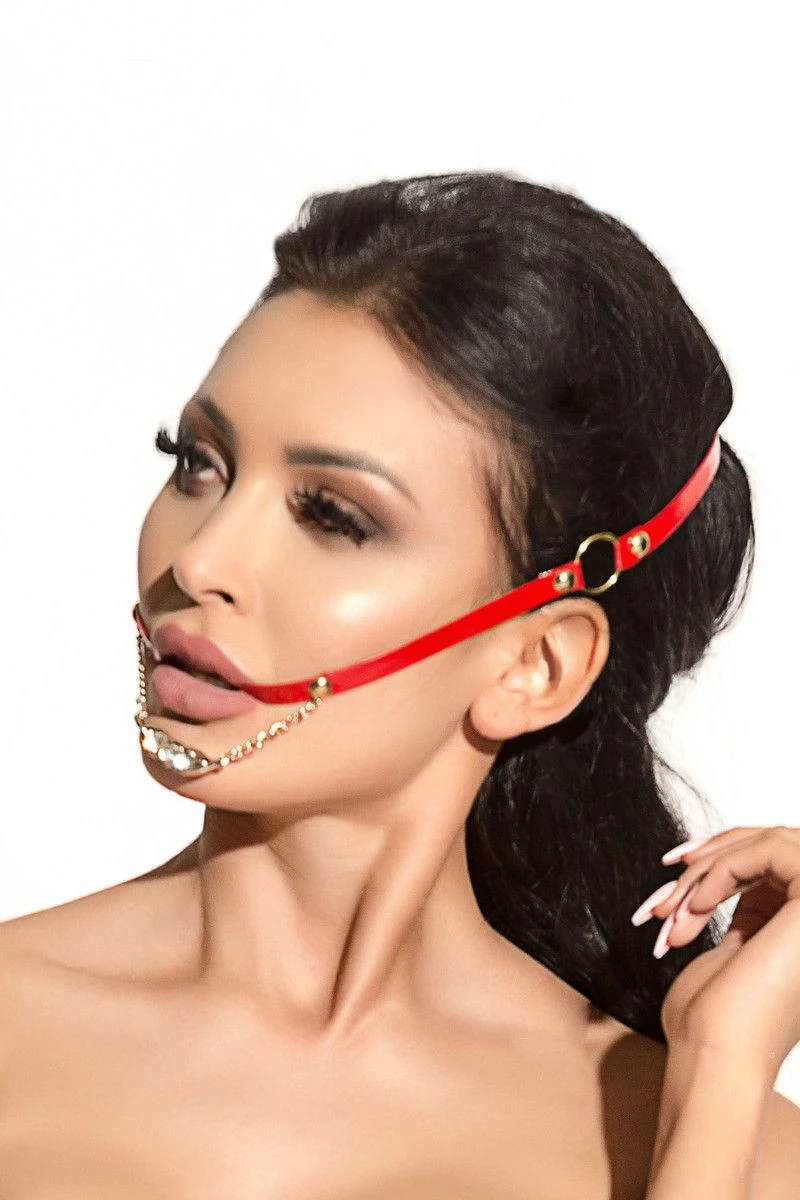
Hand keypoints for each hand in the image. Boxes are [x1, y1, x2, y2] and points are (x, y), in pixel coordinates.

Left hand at [632, 826, 799, 1074]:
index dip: (722, 856)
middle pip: (774, 846)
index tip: (673, 872)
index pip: (776, 863)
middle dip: (711, 859)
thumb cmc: (713, 1019)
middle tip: (668, 887)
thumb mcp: (736, 949)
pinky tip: (696, 906)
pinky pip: (771, 850)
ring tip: (675, 910)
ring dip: (710, 867)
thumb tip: (718, 865)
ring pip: (771, 843)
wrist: (715, 1056)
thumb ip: (746, 909)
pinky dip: (724, 866)